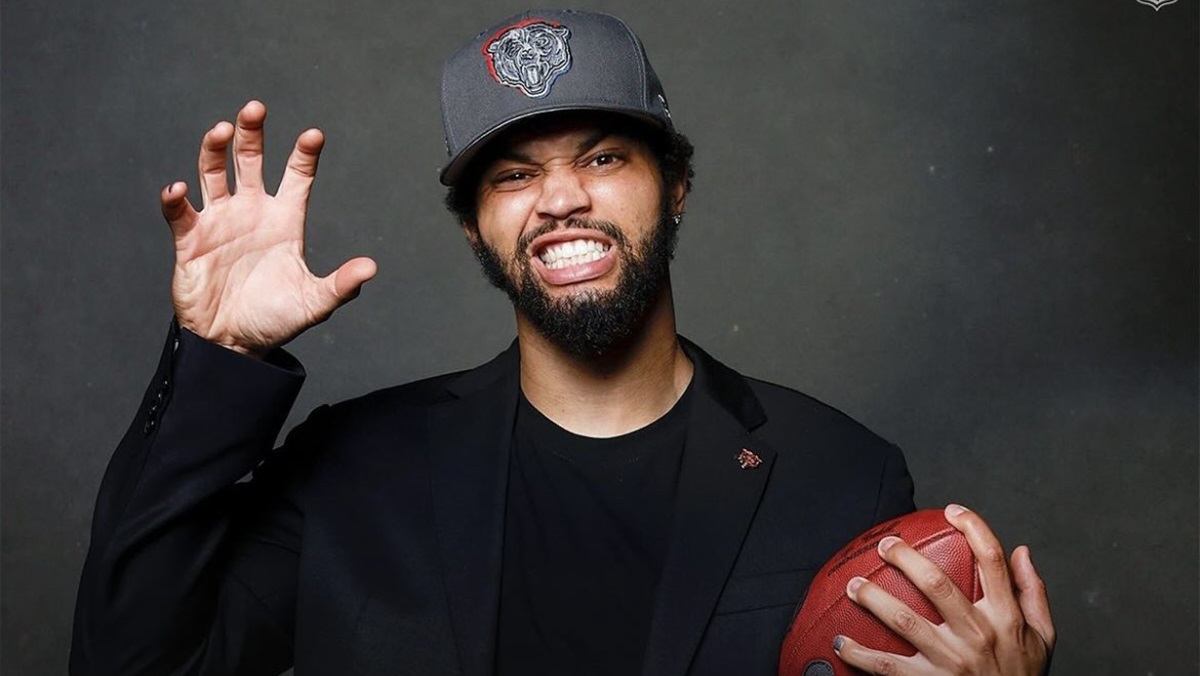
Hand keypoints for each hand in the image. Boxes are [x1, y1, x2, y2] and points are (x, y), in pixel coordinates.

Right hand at [161, 100, 376, 355]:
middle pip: (249, 160)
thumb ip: (341, 285)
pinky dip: (176, 198)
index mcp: (285, 220)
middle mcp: (252, 212)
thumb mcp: (314, 303)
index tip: (313, 135)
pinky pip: (180, 212)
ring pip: (213, 172)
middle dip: (251, 134)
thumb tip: (371, 268)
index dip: (304, 155)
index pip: (296, 177)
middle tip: (255, 109)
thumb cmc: (274, 320)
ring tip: (221, 130)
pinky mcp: (190, 240)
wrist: (233, 344)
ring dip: (214, 150)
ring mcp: (219, 222)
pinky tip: (179, 188)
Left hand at [835, 504, 1054, 674]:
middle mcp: (978, 636)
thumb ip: (1033, 593)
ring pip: (905, 621)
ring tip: (854, 585)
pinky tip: (841, 644)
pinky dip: (861, 656)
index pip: (992, 561)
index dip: (973, 528)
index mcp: (1007, 619)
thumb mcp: (1043, 638)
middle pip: (937, 584)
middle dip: (905, 558)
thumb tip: (1021, 551)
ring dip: (874, 599)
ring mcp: (952, 661)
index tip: (952, 511)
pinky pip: (888, 667)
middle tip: (886, 544)